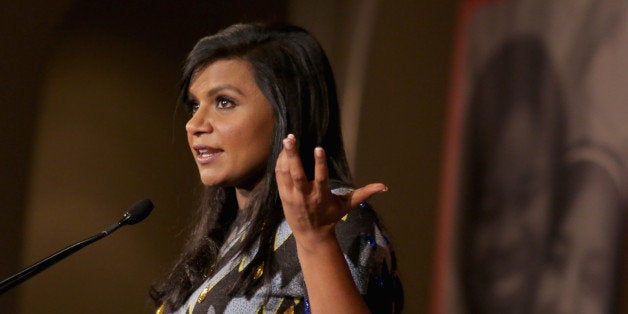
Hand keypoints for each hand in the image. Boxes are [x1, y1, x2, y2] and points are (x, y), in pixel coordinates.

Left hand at [275, 134, 386, 249]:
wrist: (311, 236)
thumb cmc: (331, 217)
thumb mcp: (347, 206)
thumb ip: (363, 194)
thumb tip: (383, 187)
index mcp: (321, 196)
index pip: (321, 178)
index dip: (320, 163)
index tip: (318, 148)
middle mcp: (305, 195)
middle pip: (297, 174)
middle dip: (293, 156)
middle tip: (290, 138)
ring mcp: (292, 196)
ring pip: (285, 174)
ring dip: (284, 157)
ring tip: (286, 141)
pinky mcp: (283, 196)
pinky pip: (279, 178)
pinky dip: (279, 164)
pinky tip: (282, 152)